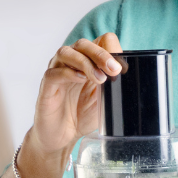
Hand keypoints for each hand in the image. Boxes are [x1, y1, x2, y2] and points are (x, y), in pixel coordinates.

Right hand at [21, 33, 123, 177]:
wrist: (62, 136)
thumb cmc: (82, 115)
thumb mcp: (105, 99)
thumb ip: (114, 86)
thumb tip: (130, 77)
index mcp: (88, 61)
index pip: (100, 41)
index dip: (112, 50)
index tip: (121, 68)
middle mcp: (71, 62)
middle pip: (83, 44)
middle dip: (101, 54)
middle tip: (114, 70)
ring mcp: (57, 71)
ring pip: (67, 53)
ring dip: (86, 63)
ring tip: (99, 79)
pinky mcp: (47, 85)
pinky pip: (54, 72)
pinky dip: (68, 73)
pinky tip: (80, 79)